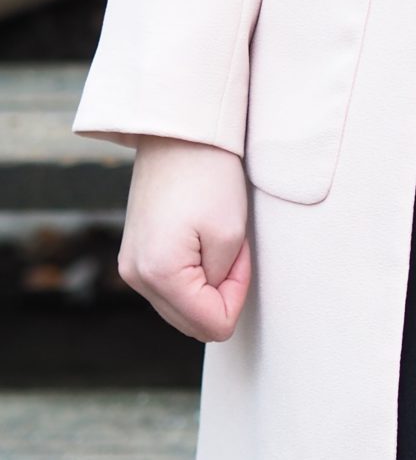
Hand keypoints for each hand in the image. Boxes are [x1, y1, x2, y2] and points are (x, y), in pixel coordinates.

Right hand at [117, 136, 252, 341]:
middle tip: (233, 250)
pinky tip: (201, 243)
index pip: (212, 324)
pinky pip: (170, 287)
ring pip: (181, 307)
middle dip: (222, 294)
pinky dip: (193, 275)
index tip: (241, 255)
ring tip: (217, 242)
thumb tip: (212, 312)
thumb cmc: (209, 177)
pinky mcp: (135, 256)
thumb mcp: (230, 236)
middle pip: (192, 323)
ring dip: (208, 285)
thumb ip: (221, 285)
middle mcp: (137, 278)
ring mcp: (131, 268)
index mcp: (160, 275)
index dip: (237, 295)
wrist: (178, 135)